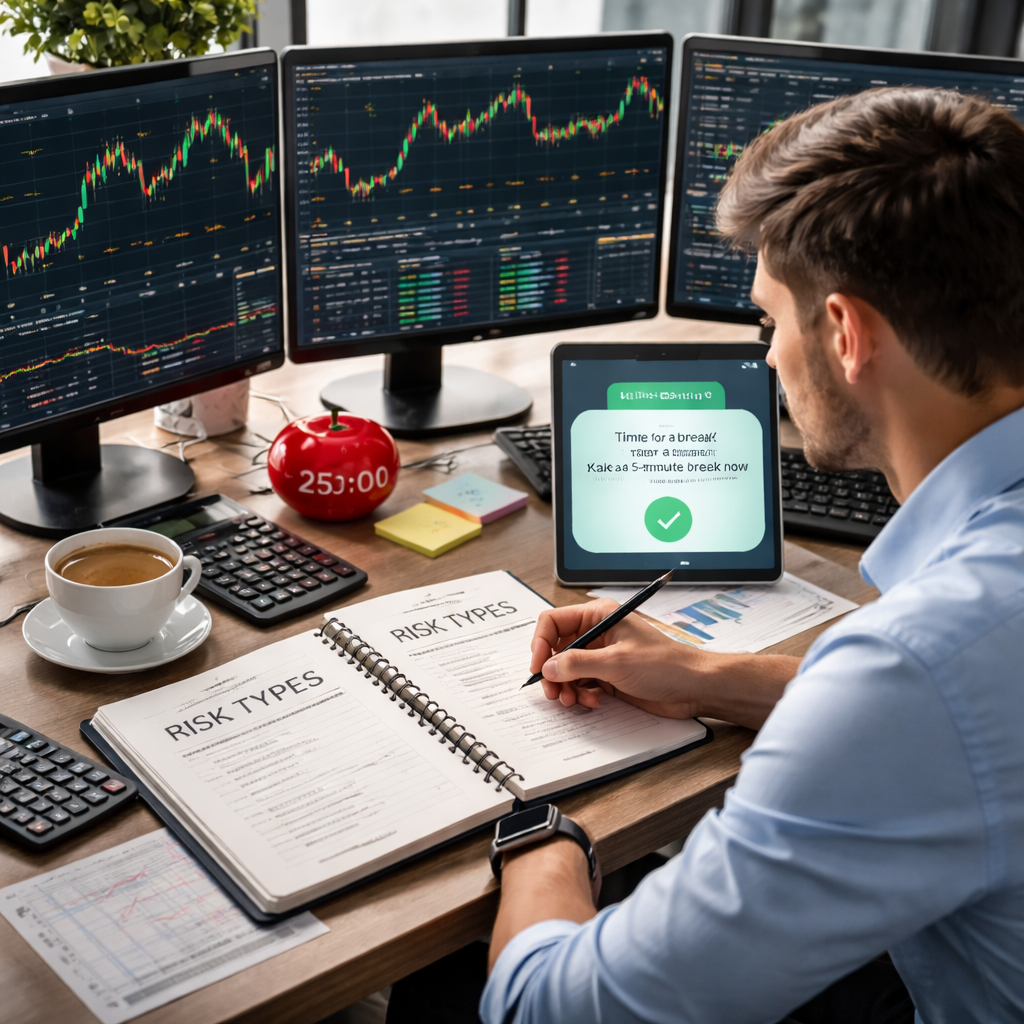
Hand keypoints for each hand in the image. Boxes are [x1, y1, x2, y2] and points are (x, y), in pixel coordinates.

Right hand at [529, 601, 802, 729]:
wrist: (695, 687)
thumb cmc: (664, 664)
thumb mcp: (616, 662)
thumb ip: (577, 664)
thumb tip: (547, 667)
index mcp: (599, 615)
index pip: (554, 621)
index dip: (540, 642)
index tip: (538, 666)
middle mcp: (598, 633)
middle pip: (556, 648)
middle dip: (551, 671)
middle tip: (553, 692)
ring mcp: (602, 656)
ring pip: (566, 669)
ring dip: (565, 686)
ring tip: (573, 701)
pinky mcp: (609, 677)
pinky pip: (581, 684)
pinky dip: (580, 694)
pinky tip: (593, 702)